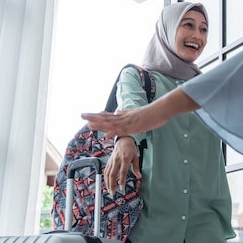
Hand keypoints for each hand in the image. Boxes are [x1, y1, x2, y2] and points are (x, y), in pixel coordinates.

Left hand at [81, 87, 199, 136]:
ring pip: (112, 123)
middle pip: (106, 117)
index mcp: (124, 115)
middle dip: (93, 116)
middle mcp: (124, 117)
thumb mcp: (136, 113)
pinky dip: (113, 132)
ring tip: (89, 124)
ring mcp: (129, 121)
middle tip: (81, 115)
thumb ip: (126, 113)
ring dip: (100, 123)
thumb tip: (118, 112)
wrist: (161, 109)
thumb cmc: (151, 112)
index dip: (96, 115)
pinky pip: (122, 130)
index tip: (86, 115)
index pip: (107, 115)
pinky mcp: (135, 126)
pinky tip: (106, 133)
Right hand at [104, 136, 140, 193]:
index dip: (122, 181)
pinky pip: (106, 170)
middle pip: (112, 174)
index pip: (122, 172)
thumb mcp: (136, 156)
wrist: (123, 140)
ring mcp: (112, 161)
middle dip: (112, 185)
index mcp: (124, 159)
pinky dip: (105, 178)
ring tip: (109, 190)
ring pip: (107, 173)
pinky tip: (106, 183)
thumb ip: (136, 167)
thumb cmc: (130, 148)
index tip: (122, 188)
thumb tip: (139, 176)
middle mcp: (117, 160)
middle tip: (113, 192)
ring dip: (107, 183)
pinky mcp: (109, 161)